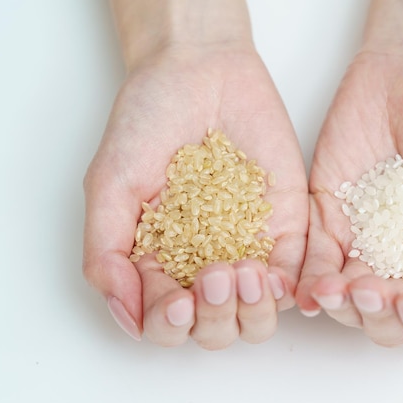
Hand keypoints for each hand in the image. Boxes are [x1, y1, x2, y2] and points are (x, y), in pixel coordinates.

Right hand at [83, 43, 307, 348]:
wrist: (197, 72)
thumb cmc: (147, 123)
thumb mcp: (111, 186)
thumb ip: (107, 252)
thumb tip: (127, 315)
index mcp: (159, 265)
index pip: (165, 322)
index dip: (170, 324)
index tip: (177, 301)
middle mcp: (204, 265)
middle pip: (216, 330)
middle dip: (215, 319)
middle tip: (215, 278)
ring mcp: (248, 248)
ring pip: (259, 315)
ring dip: (253, 311)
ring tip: (246, 273)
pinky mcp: (286, 225)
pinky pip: (295, 272)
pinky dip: (289, 285)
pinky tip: (276, 275)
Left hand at [296, 49, 402, 348]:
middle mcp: (401, 263)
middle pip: (385, 318)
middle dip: (376, 315)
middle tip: (370, 292)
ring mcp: (360, 243)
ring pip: (344, 297)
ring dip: (339, 304)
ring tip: (333, 291)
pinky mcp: (324, 219)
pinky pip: (313, 258)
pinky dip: (308, 277)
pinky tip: (306, 287)